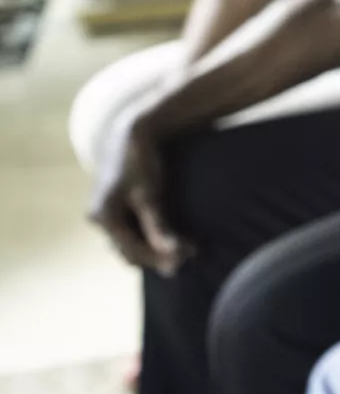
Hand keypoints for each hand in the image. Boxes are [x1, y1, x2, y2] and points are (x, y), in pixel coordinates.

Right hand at [87, 115, 190, 273]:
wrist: (130, 134)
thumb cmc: (140, 162)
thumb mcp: (150, 196)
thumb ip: (158, 226)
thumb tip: (172, 254)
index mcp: (103, 217)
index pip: (131, 250)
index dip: (158, 258)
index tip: (185, 259)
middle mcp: (98, 219)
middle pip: (128, 250)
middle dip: (156, 256)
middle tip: (187, 258)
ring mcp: (104, 214)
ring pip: (129, 242)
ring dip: (153, 249)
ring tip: (182, 250)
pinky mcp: (114, 208)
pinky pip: (130, 231)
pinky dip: (148, 237)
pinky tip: (168, 237)